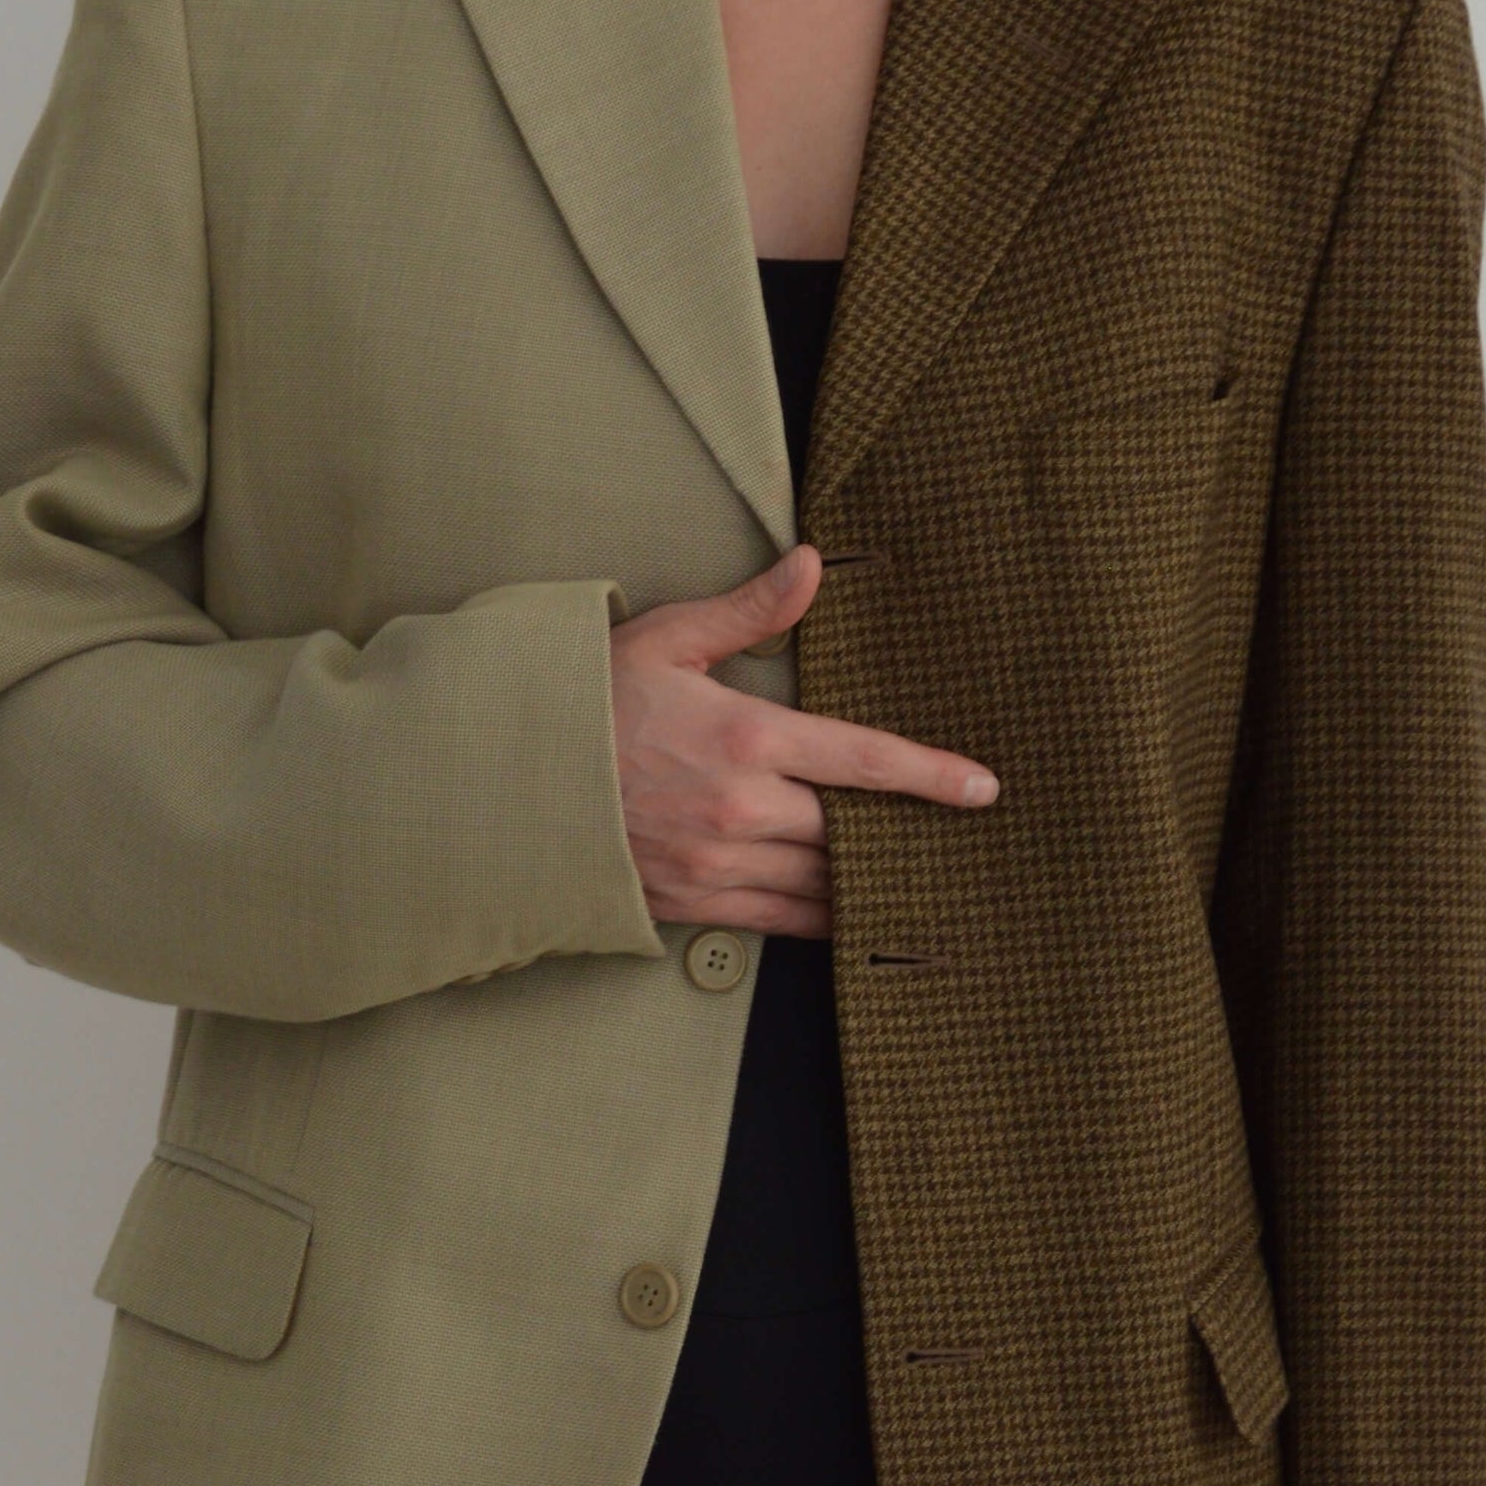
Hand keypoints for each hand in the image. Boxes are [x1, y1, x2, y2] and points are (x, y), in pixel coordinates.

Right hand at [609, 543, 999, 938]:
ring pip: (824, 883)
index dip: (931, 775)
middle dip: (905, 834)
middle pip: (854, 830)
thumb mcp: (665, 639)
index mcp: (744, 738)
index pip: (863, 759)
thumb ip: (750, 610)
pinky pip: (781, 922)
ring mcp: (717, 864)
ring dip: (872, 881)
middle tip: (957, 839)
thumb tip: (813, 563)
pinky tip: (852, 911)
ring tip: (917, 876)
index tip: (982, 788)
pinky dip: (824, 918)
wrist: (502, 786)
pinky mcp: (693, 903)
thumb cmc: (584, 702)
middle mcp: (740, 810)